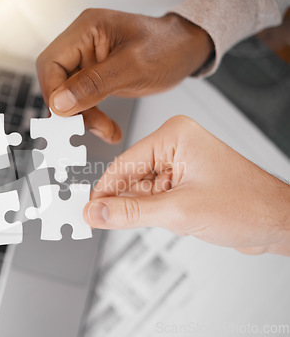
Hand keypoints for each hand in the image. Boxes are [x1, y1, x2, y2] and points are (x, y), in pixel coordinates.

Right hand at [36, 9, 213, 143]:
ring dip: (83, 117)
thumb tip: (59, 103)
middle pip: (55, 80)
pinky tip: (106, 128)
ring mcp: (86, 59)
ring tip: (105, 130)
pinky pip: (81, 99)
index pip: (51, 64)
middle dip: (70, 109)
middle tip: (89, 127)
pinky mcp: (93, 74)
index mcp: (87, 29)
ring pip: (66, 94)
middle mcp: (82, 42)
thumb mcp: (133, 67)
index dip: (55, 94)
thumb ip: (94, 84)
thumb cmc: (168, 48)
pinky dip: (91, 116)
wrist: (186, 49)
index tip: (69, 116)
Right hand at [83, 116, 289, 255]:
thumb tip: (96, 212)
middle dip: (129, 202)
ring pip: (141, 189)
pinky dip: (157, 211)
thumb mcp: (178, 211)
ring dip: (147, 209)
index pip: (123, 163)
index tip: (88, 212)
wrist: (278, 223)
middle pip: (130, 176)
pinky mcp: (184, 179)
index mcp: (174, 136)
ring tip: (173, 217)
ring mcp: (180, 162)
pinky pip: (155, 195)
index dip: (104, 191)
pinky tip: (176, 217)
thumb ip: (130, 212)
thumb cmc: (246, 205)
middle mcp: (176, 144)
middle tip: (120, 221)